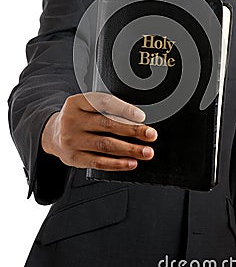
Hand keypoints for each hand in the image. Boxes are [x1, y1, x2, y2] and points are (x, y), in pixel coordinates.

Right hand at [41, 92, 156, 170]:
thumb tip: (137, 118)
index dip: (124, 109)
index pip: (103, 103)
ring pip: (105, 145)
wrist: (53, 134)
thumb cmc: (78, 118)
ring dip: (130, 149)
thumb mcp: (86, 105)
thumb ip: (106, 108)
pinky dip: (117, 164)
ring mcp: (71, 140)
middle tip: (150, 134)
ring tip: (146, 151)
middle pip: (107, 125)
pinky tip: (131, 162)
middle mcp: (72, 120)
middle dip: (133, 131)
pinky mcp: (73, 158)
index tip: (141, 116)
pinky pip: (99, 162)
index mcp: (76, 102)